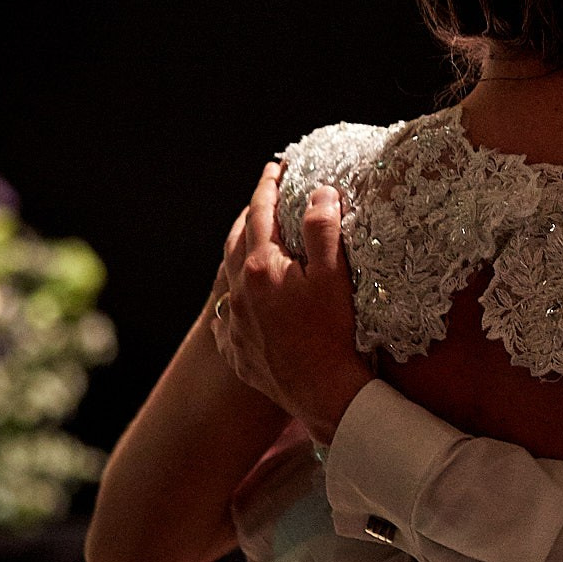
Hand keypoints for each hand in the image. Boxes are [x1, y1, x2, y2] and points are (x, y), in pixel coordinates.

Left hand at [211, 163, 372, 444]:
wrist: (323, 394)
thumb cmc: (334, 334)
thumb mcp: (335, 275)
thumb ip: (323, 229)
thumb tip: (320, 192)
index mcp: (261, 267)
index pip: (261, 213)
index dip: (269, 186)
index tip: (276, 167)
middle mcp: (240, 292)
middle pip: (237, 240)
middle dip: (251, 214)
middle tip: (264, 197)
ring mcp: (235, 323)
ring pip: (229, 277)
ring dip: (239, 252)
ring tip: (251, 240)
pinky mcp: (237, 350)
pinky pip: (227, 316)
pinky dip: (235, 299)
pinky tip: (242, 301)